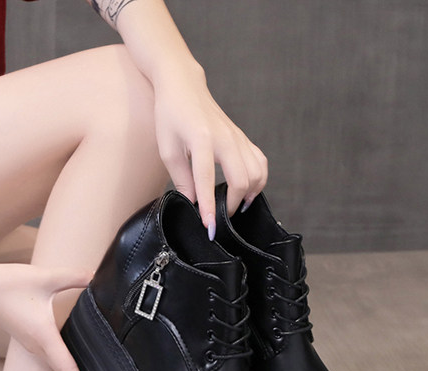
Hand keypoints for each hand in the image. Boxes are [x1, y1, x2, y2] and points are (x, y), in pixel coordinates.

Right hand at [0, 260, 98, 370]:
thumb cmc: (7, 283)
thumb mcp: (44, 277)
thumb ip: (74, 276)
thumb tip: (97, 275)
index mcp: (44, 336)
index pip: (68, 370)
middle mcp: (37, 347)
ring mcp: (32, 345)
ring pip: (58, 369)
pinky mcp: (29, 340)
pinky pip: (51, 360)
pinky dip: (65, 370)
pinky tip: (76, 368)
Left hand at [152, 62, 267, 234]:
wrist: (183, 86)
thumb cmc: (170, 117)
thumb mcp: (168, 150)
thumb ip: (181, 178)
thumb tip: (192, 203)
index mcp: (202, 140)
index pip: (207, 180)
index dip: (209, 207)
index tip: (209, 228)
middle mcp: (225, 138)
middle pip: (241, 179)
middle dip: (232, 205)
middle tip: (219, 218)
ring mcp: (237, 136)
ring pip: (256, 172)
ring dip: (249, 194)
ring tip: (235, 207)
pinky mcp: (242, 137)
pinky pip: (259, 162)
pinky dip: (257, 180)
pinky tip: (246, 191)